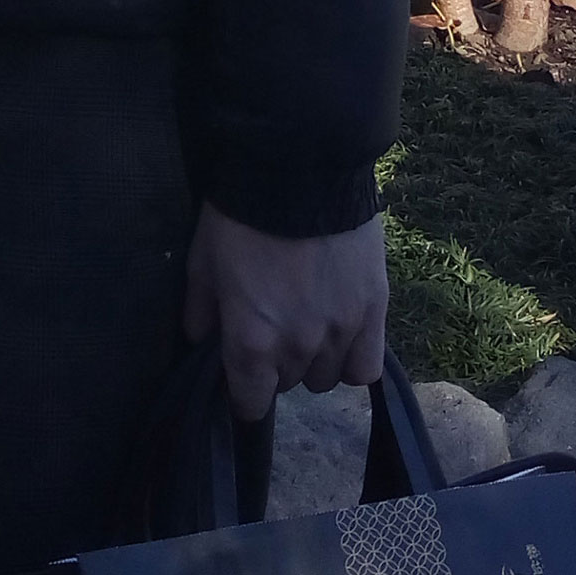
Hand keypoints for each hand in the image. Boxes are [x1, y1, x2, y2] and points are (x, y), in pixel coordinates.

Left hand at [183, 207, 388, 418]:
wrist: (299, 171)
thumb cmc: (241, 216)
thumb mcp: (203, 262)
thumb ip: (201, 312)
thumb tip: (201, 342)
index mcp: (251, 341)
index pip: (250, 403)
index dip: (244, 395)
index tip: (243, 377)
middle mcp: (298, 348)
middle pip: (288, 384)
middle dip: (276, 363)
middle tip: (272, 325)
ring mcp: (340, 332)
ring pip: (326, 377)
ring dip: (313, 359)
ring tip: (307, 324)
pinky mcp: (374, 312)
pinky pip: (366, 366)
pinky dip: (352, 359)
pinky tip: (342, 338)